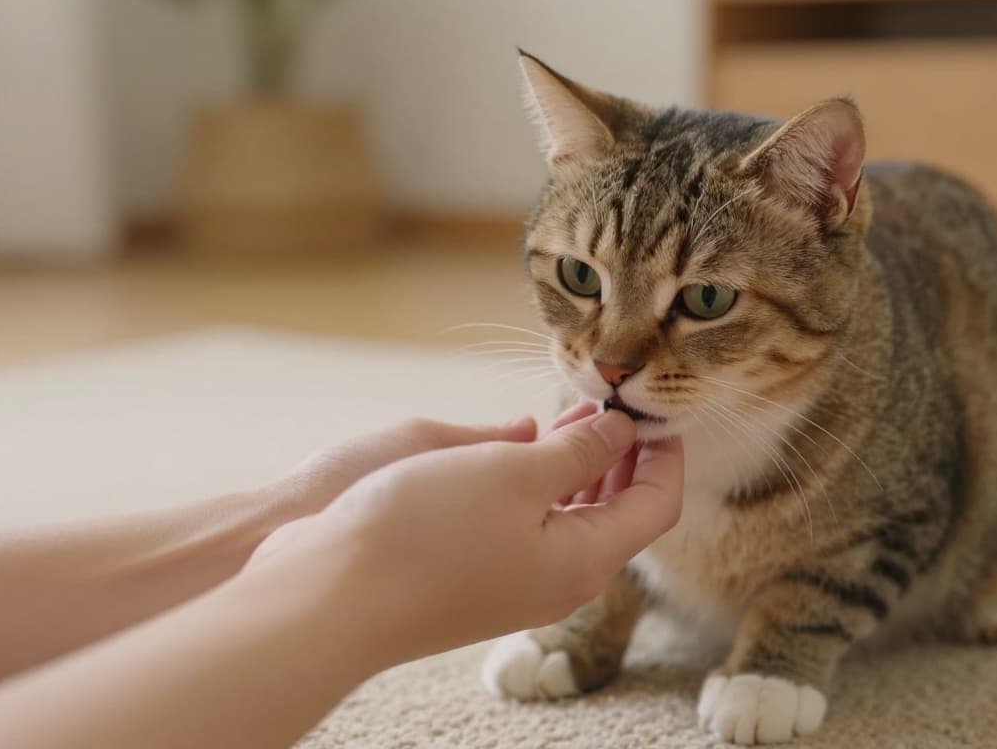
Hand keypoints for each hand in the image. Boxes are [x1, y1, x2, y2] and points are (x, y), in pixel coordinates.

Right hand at [243, 409, 683, 662]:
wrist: (330, 599)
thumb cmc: (424, 531)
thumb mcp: (513, 472)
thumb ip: (577, 451)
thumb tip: (621, 431)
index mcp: (585, 559)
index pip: (657, 504)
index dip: (666, 451)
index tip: (655, 403)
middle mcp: (559, 579)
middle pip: (618, 513)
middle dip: (623, 453)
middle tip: (613, 399)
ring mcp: (516, 583)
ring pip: (571, 518)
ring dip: (579, 466)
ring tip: (573, 413)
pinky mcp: (475, 578)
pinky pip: (529, 527)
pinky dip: (539, 485)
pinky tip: (518, 453)